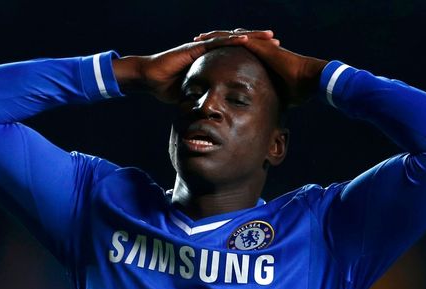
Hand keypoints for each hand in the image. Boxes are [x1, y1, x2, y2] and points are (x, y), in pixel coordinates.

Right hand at [113, 33, 265, 102]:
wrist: (148, 78)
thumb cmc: (166, 88)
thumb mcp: (193, 95)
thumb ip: (205, 99)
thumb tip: (215, 115)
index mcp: (210, 61)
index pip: (236, 55)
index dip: (253, 55)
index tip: (272, 57)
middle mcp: (208, 50)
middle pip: (238, 43)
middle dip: (258, 42)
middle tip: (277, 41)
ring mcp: (202, 46)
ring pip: (232, 38)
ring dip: (251, 37)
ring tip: (269, 36)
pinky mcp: (195, 47)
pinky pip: (217, 43)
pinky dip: (232, 40)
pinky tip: (246, 39)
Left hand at [194, 29, 327, 105]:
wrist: (310, 80)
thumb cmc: (300, 90)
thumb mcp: (280, 97)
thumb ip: (272, 101)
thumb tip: (268, 115)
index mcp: (262, 59)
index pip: (239, 54)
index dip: (225, 54)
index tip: (211, 57)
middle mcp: (260, 49)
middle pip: (232, 42)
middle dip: (215, 42)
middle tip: (198, 42)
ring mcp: (260, 46)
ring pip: (231, 38)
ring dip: (214, 38)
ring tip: (198, 38)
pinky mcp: (260, 47)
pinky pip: (237, 40)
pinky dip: (222, 38)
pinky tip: (209, 39)